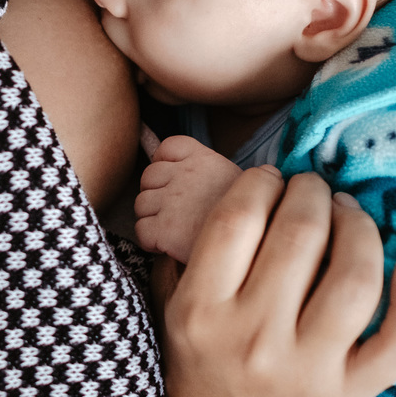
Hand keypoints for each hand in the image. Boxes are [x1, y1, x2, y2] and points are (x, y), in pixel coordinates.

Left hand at [134, 135, 241, 261]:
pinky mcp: (164, 229)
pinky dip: (149, 240)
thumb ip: (218, 175)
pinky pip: (140, 230)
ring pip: (140, 204)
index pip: (168, 147)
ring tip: (172, 230)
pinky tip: (166, 246)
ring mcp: (171, 201)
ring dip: (151, 218)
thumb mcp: (245, 185)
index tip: (171, 178)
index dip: (163, 161)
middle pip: (148, 176)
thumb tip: (216, 172)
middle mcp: (184, 175)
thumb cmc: (253, 221)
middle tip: (173, 212)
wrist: (255, 249)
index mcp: (205, 159)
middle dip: (155, 193)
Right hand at [139, 168, 395, 396]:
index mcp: (201, 310)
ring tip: (348, 211)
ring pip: (354, 277)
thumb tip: (239, 189)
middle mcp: (253, 337)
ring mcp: (307, 368)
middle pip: (299, 235)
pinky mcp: (350, 392)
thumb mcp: (170, 307)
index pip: (237, 220)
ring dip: (358, 226)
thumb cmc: (197, 363)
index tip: (269, 179)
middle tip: (311, 188)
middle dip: (310, 192)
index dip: (260, 183)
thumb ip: (187, 252)